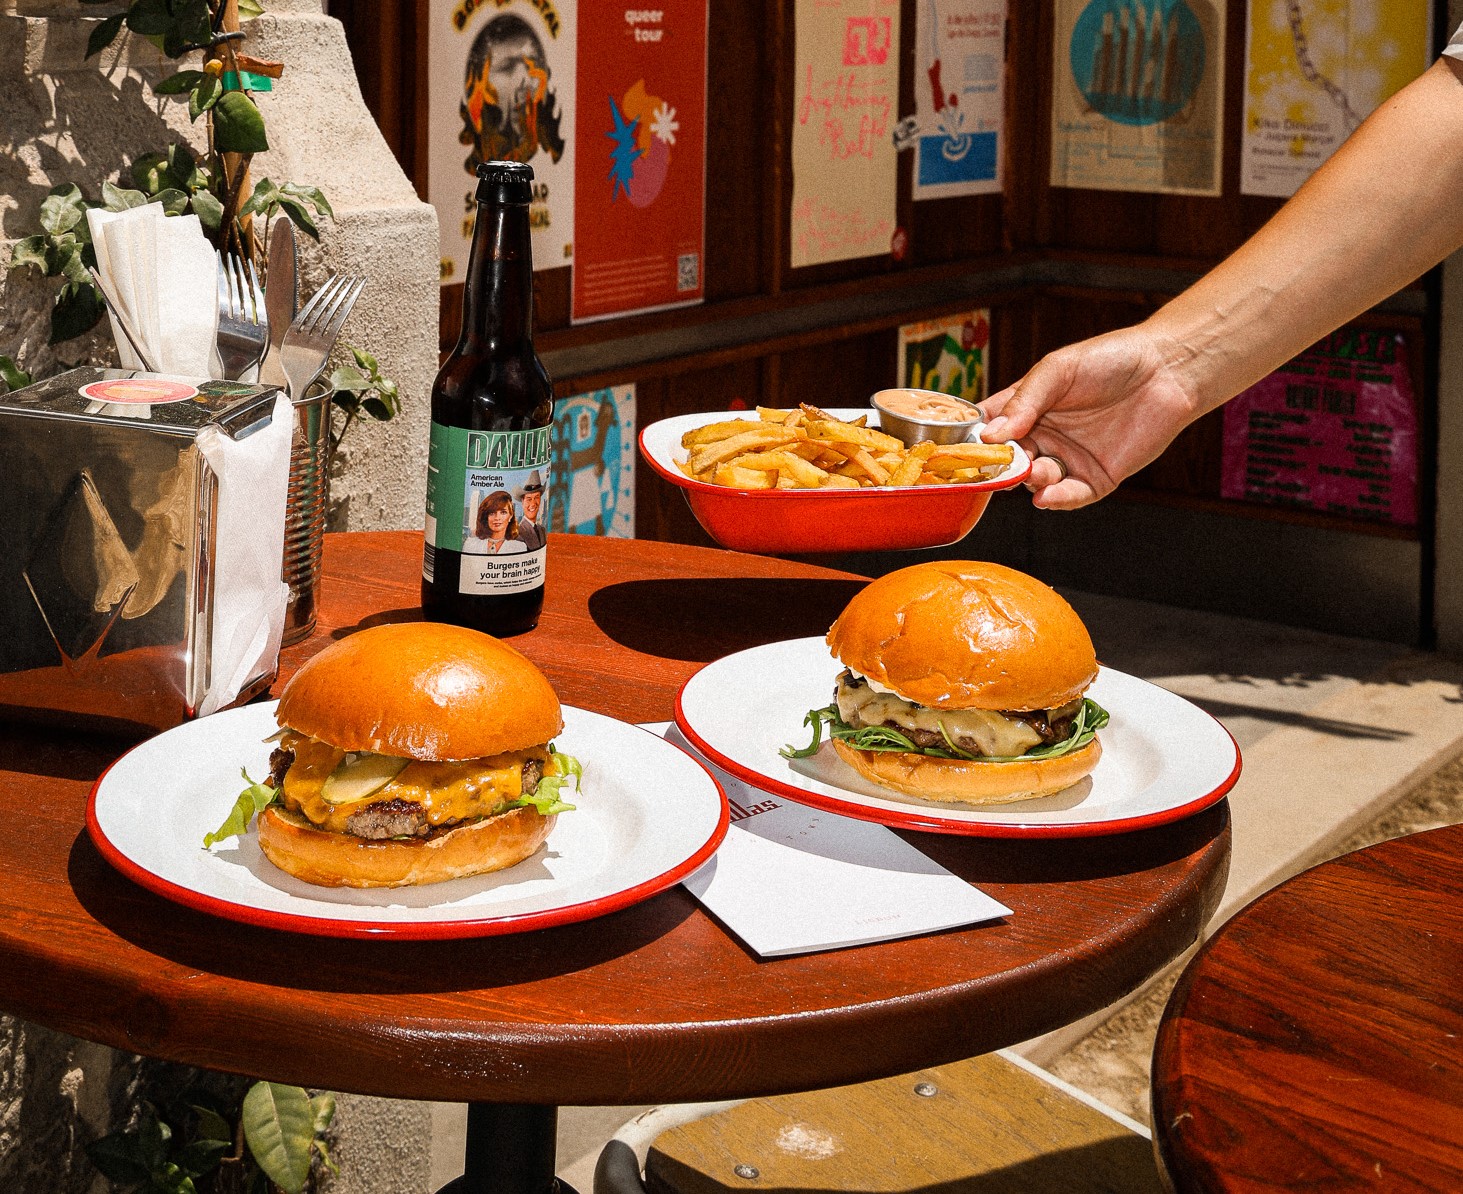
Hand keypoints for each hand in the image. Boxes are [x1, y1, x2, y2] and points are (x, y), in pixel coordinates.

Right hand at [979, 325, 1201, 508]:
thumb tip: (991, 435)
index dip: (973, 440)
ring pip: (1035, 481)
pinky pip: (1070, 496)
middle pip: (1008, 460)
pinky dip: (1056, 499)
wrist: (1168, 371)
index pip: (989, 428)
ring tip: (1036, 470)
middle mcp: (1044, 436)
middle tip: (995, 468)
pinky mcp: (1096, 478)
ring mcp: (1069, 459)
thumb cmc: (1111, 359)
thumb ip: (1024, 401)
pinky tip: (1047, 495)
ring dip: (1030, 480)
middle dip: (999, 467)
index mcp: (1028, 407)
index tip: (960, 449)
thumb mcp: (1058, 370)